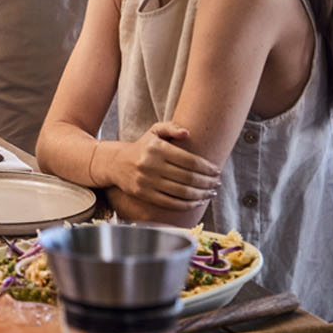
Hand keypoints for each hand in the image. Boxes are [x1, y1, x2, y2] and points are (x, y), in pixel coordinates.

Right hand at [102, 123, 221, 211]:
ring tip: (211, 193)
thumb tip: (187, 133)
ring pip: (181, 192)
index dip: (207, 168)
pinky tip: (197, 202)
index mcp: (157, 148)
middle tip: (217, 183)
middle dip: (207, 182)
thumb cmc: (143, 147)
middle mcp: (151, 165)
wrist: (116, 163)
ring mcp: (147, 181)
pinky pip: (170, 203)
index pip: (190, 160)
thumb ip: (171, 128)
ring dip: (201, 194)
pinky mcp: (144, 194)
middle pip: (188, 178)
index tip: (217, 171)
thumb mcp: (154, 131)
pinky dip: (187, 204)